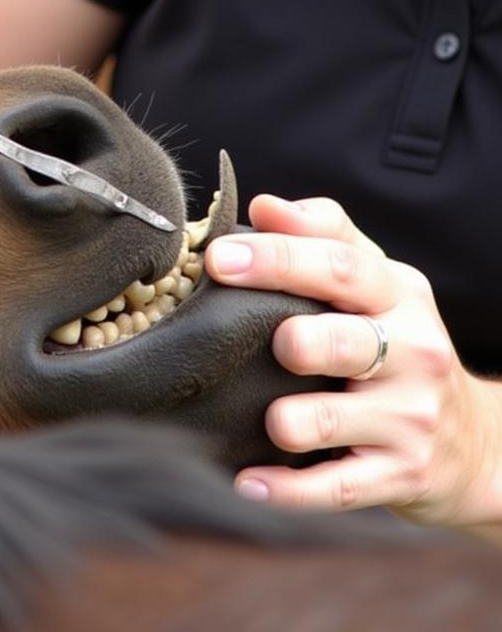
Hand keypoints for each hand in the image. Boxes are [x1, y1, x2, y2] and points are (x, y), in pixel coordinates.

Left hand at [205, 195, 501, 534]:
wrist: (475, 442)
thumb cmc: (396, 343)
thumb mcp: (376, 283)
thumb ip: (323, 236)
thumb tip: (263, 205)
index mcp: (396, 294)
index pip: (340, 264)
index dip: (278, 258)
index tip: (218, 258)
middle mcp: (410, 352)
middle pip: (344, 339)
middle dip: (297, 340)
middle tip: (268, 342)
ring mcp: (407, 418)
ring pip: (332, 418)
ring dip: (288, 420)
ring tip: (268, 420)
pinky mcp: (398, 475)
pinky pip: (333, 487)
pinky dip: (286, 489)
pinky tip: (247, 482)